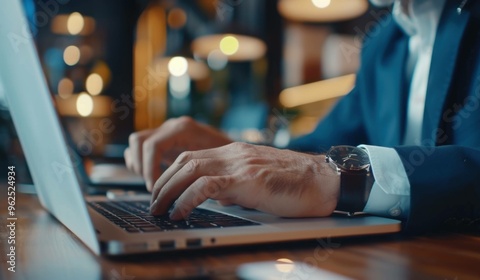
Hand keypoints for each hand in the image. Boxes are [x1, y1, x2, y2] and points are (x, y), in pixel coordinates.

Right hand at [124, 117, 231, 190]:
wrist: (237, 150)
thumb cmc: (232, 158)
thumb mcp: (222, 165)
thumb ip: (208, 176)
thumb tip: (196, 195)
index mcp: (185, 129)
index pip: (154, 145)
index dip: (150, 169)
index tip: (157, 190)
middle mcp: (172, 127)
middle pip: (139, 142)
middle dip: (142, 168)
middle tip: (154, 190)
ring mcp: (167, 132)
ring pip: (136, 143)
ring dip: (139, 165)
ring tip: (153, 185)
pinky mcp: (164, 142)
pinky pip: (141, 148)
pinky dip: (141, 163)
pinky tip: (154, 178)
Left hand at [149, 142, 339, 219]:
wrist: (324, 180)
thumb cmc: (296, 184)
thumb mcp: (259, 181)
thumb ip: (235, 185)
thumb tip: (216, 198)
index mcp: (236, 152)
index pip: (192, 157)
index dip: (171, 174)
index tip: (161, 191)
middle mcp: (234, 153)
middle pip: (185, 161)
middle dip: (162, 182)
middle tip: (153, 202)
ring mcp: (240, 164)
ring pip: (190, 169)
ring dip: (168, 190)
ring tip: (158, 209)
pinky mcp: (248, 179)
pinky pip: (207, 186)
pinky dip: (188, 199)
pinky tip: (179, 213)